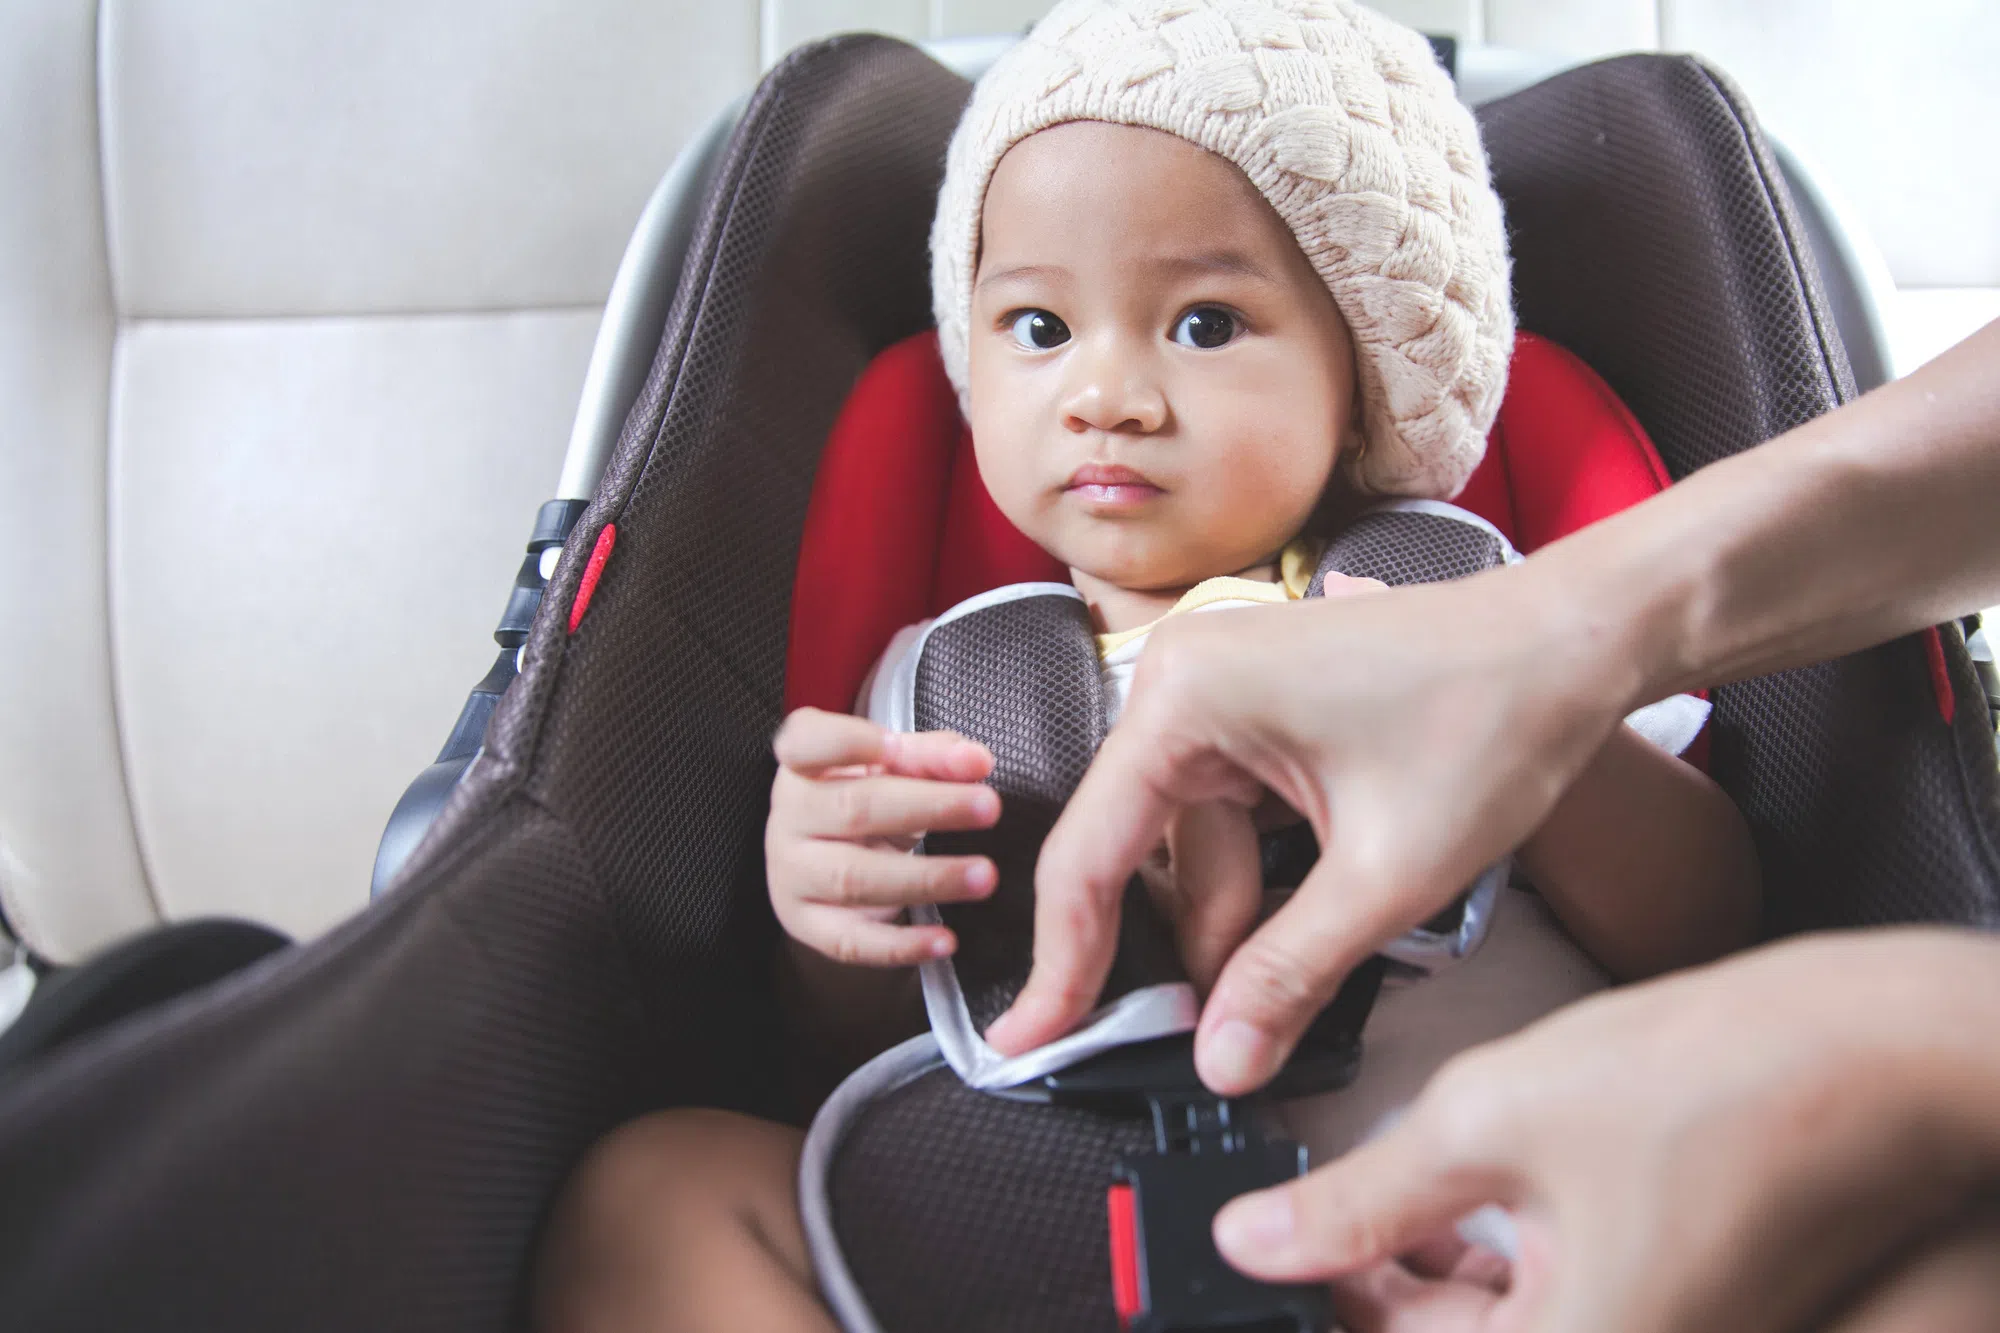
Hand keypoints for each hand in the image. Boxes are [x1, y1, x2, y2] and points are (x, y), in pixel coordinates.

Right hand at [766, 708, 1001, 966]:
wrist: (828, 867)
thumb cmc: (868, 800)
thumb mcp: (895, 769)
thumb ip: (933, 756)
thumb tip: (976, 761)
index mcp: (802, 764)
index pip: (807, 744)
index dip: (846, 744)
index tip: (893, 745)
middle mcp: (788, 817)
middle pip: (853, 810)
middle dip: (928, 807)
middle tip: (990, 807)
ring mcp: (792, 875)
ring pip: (855, 879)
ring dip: (927, 878)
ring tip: (984, 875)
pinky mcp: (808, 925)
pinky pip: (852, 941)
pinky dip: (901, 944)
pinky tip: (945, 941)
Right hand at [985, 565, 1634, 1092]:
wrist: (1575, 639)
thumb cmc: (1491, 720)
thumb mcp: (1387, 873)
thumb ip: (1290, 973)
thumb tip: (1220, 1064)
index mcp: (1183, 698)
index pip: (1092, 854)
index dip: (1064, 962)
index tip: (1033, 1042)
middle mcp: (1178, 681)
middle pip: (1138, 853)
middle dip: (1178, 953)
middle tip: (1204, 1048)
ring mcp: (1215, 692)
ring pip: (1190, 847)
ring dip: (1235, 924)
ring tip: (1289, 989)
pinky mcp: (1254, 709)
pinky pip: (1228, 818)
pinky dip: (1261, 884)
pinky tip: (1304, 931)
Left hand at [1210, 929, 1999, 1332]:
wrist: (1878, 1048)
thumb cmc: (1718, 1078)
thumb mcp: (1488, 1122)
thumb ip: (1358, 1197)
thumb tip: (1257, 1240)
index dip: (1318, 1299)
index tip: (1260, 1256)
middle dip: (1369, 1282)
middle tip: (1308, 1214)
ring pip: (1499, 1330)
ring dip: (1429, 1273)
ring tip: (1379, 1189)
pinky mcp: (1679, 1313)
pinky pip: (1561, 1312)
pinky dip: (1501, 1265)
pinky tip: (1465, 1197)